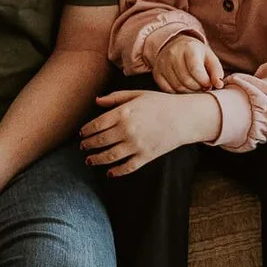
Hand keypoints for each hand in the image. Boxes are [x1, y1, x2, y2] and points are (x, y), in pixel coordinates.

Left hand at [81, 88, 220, 176]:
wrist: (184, 117)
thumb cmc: (161, 103)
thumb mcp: (138, 94)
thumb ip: (116, 97)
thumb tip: (96, 101)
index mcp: (124, 113)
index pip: (96, 125)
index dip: (86, 131)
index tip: (81, 134)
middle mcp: (127, 130)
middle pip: (100, 141)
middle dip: (88, 146)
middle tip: (83, 147)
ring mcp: (136, 145)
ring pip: (109, 156)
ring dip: (96, 160)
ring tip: (89, 160)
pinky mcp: (146, 156)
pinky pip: (127, 167)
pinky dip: (116, 172)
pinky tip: (109, 172)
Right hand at [150, 33, 225, 93]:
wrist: (176, 45)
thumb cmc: (196, 53)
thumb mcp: (209, 57)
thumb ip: (216, 71)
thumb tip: (219, 84)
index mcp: (189, 48)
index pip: (196, 71)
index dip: (205, 82)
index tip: (209, 84)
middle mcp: (173, 54)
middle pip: (187, 81)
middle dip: (198, 88)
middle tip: (202, 87)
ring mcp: (163, 64)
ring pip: (177, 87)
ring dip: (189, 92)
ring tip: (195, 87)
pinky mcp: (157, 73)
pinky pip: (168, 90)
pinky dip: (178, 93)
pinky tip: (184, 87)